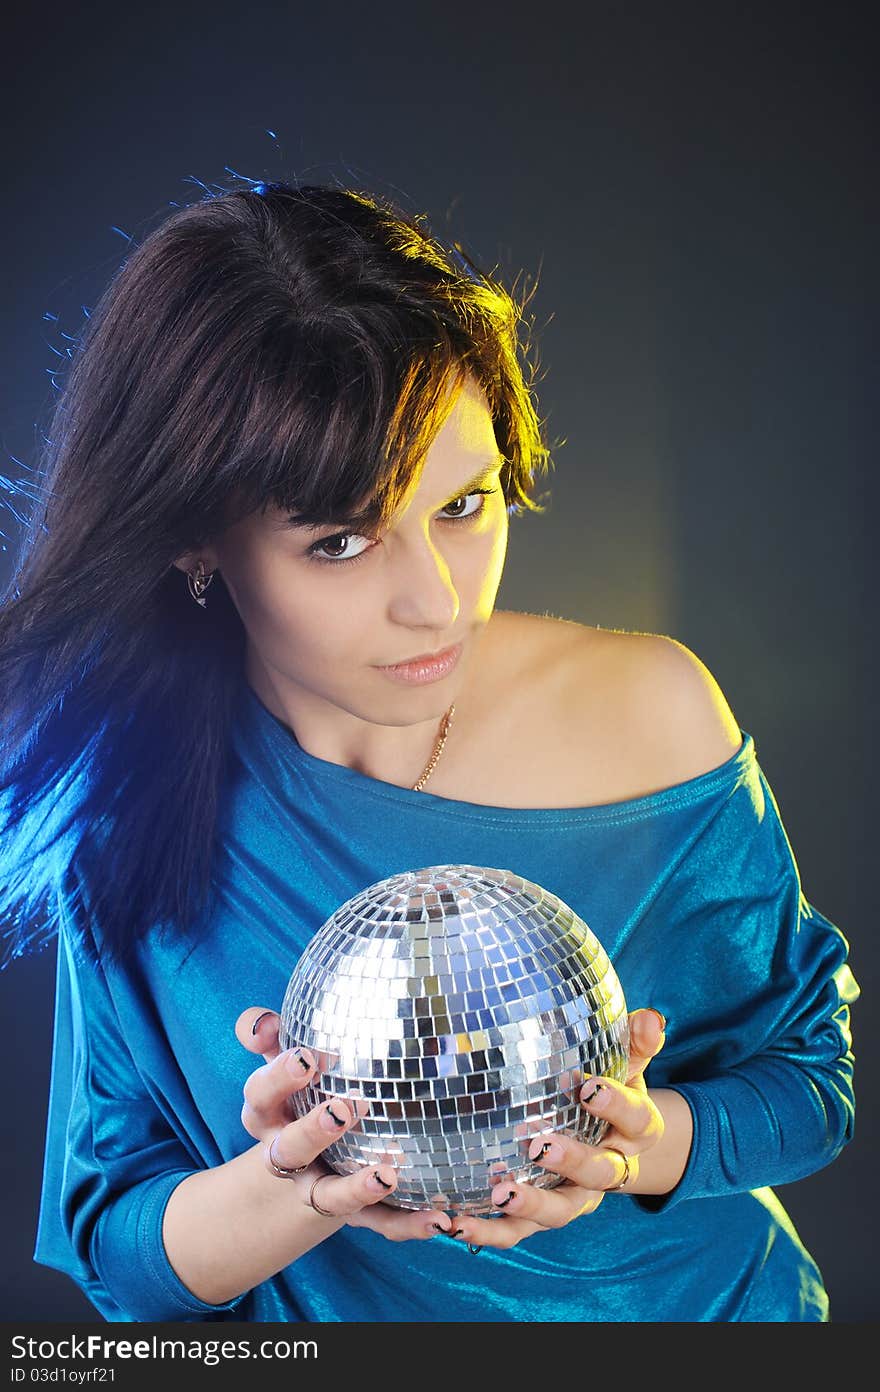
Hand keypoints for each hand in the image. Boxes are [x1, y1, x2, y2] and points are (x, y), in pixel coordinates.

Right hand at [235, 1007, 455, 1239]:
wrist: (298, 1167)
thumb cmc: (298, 1094)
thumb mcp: (282, 1063)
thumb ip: (269, 1037)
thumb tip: (260, 1021)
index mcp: (267, 1115)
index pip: (261, 1096)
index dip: (278, 1079)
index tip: (305, 1058)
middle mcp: (286, 1157)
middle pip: (288, 1149)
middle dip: (313, 1131)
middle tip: (344, 1107)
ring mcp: (318, 1188)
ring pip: (329, 1197)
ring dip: (356, 1189)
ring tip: (388, 1175)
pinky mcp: (353, 1213)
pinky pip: (380, 1222)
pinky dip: (407, 1224)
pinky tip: (439, 1219)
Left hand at [404, 1006, 667, 1251]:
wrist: (610, 1144)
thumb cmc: (610, 1092)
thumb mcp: (627, 1065)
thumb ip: (636, 1043)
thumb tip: (651, 1019)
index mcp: (634, 1132)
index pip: (635, 1120)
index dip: (614, 1106)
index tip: (588, 1087)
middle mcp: (608, 1170)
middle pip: (599, 1173)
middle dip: (571, 1161)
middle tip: (540, 1145)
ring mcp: (574, 1197)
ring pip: (559, 1211)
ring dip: (529, 1206)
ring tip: (499, 1194)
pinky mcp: (540, 1217)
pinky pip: (516, 1231)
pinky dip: (487, 1232)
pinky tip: (455, 1223)